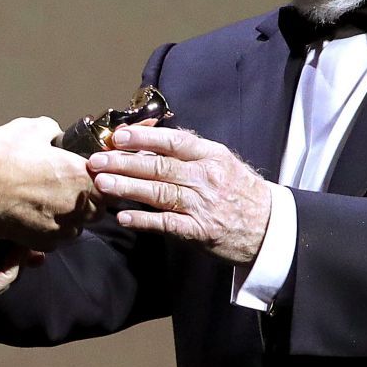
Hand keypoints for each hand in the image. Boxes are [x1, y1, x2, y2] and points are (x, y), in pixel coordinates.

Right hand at [0, 116, 98, 245]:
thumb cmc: (1, 156)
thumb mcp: (30, 128)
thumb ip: (53, 131)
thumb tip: (56, 136)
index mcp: (80, 176)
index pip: (108, 183)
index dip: (99, 178)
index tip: (87, 173)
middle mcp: (76, 206)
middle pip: (97, 208)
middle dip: (88, 199)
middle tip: (69, 187)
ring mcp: (59, 228)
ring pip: (78, 226)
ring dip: (71, 217)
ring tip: (51, 203)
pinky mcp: (40, 243)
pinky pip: (56, 239)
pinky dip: (52, 230)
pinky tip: (36, 216)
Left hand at [87, 125, 272, 265]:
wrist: (270, 226)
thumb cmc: (239, 190)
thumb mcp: (220, 161)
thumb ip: (188, 150)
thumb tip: (149, 135)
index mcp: (211, 155)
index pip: (174, 141)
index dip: (144, 138)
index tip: (118, 136)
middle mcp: (206, 177)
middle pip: (160, 167)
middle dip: (124, 163)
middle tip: (97, 161)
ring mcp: (203, 205)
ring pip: (159, 193)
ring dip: (127, 188)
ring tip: (102, 184)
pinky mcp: (200, 231)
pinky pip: (168, 224)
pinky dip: (144, 220)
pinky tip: (124, 217)